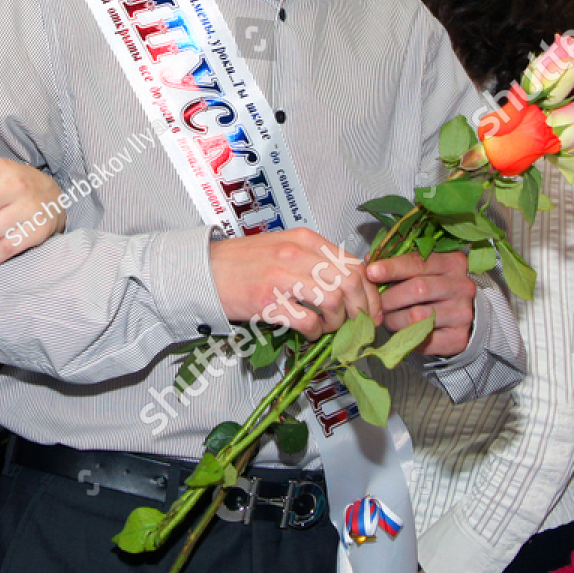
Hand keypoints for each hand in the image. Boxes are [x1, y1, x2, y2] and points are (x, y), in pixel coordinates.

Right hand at [209, 228, 378, 339]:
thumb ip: (314, 259)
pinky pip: (308, 321)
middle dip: (362, 309)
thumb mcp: (282, 247)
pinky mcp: (267, 302)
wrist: (201, 271)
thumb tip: (350, 282)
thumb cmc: (241, 262)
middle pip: (350, 282)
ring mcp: (281, 277)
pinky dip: (316, 333)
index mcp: (303, 238)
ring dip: (338, 322)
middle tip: (359, 325)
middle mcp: (295, 254)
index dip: (370, 291)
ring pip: (334, 301)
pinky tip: (309, 334)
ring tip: (328, 328)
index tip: (372, 310)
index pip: (354, 263)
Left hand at [367, 250, 474, 357]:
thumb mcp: (419, 268)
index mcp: (452, 262)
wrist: (459, 315)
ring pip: (417, 316)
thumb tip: (369, 259)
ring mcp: (462, 313)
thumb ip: (397, 263)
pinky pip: (423, 338)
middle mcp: (461, 286)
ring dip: (393, 318)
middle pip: (418, 289)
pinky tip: (401, 331)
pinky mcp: (459, 337)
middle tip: (375, 303)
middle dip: (389, 296)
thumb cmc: (431, 285)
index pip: (418, 262)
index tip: (370, 272)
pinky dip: (406, 335)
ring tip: (386, 317)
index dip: (392, 267)